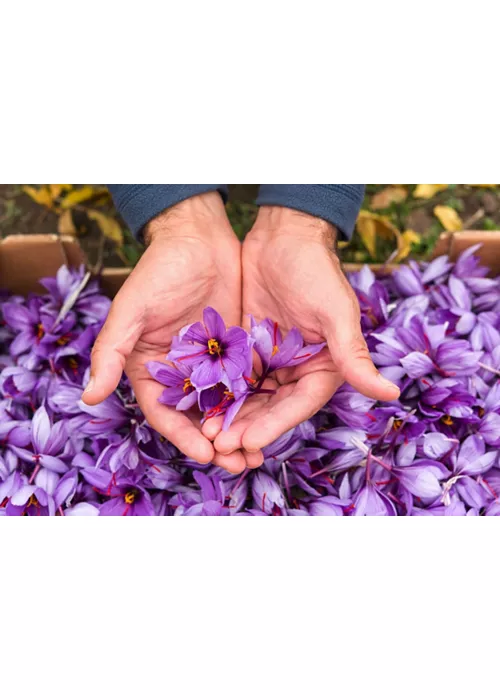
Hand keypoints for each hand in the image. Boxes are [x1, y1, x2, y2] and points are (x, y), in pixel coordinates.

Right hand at [82, 193, 261, 472]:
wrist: (199, 240)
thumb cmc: (158, 272)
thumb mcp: (131, 310)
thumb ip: (111, 351)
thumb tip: (88, 396)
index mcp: (150, 371)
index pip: (166, 415)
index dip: (184, 438)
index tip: (206, 455)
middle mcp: (180, 375)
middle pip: (198, 420)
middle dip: (218, 445)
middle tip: (241, 464)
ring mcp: (211, 367)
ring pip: (225, 409)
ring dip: (241, 432)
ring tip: (259, 454)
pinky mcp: (237, 354)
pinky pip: (248, 386)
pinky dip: (257, 406)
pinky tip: (274, 420)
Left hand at [207, 206, 399, 456]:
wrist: (283, 235)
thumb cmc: (316, 270)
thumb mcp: (335, 312)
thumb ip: (353, 355)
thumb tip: (391, 394)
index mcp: (325, 367)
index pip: (298, 405)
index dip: (275, 425)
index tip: (249, 441)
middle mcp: (298, 369)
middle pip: (271, 408)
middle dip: (247, 428)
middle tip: (219, 446)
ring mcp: (271, 360)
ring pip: (249, 398)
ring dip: (230, 417)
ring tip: (207, 435)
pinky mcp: (247, 348)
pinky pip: (232, 377)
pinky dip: (219, 393)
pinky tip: (199, 407)